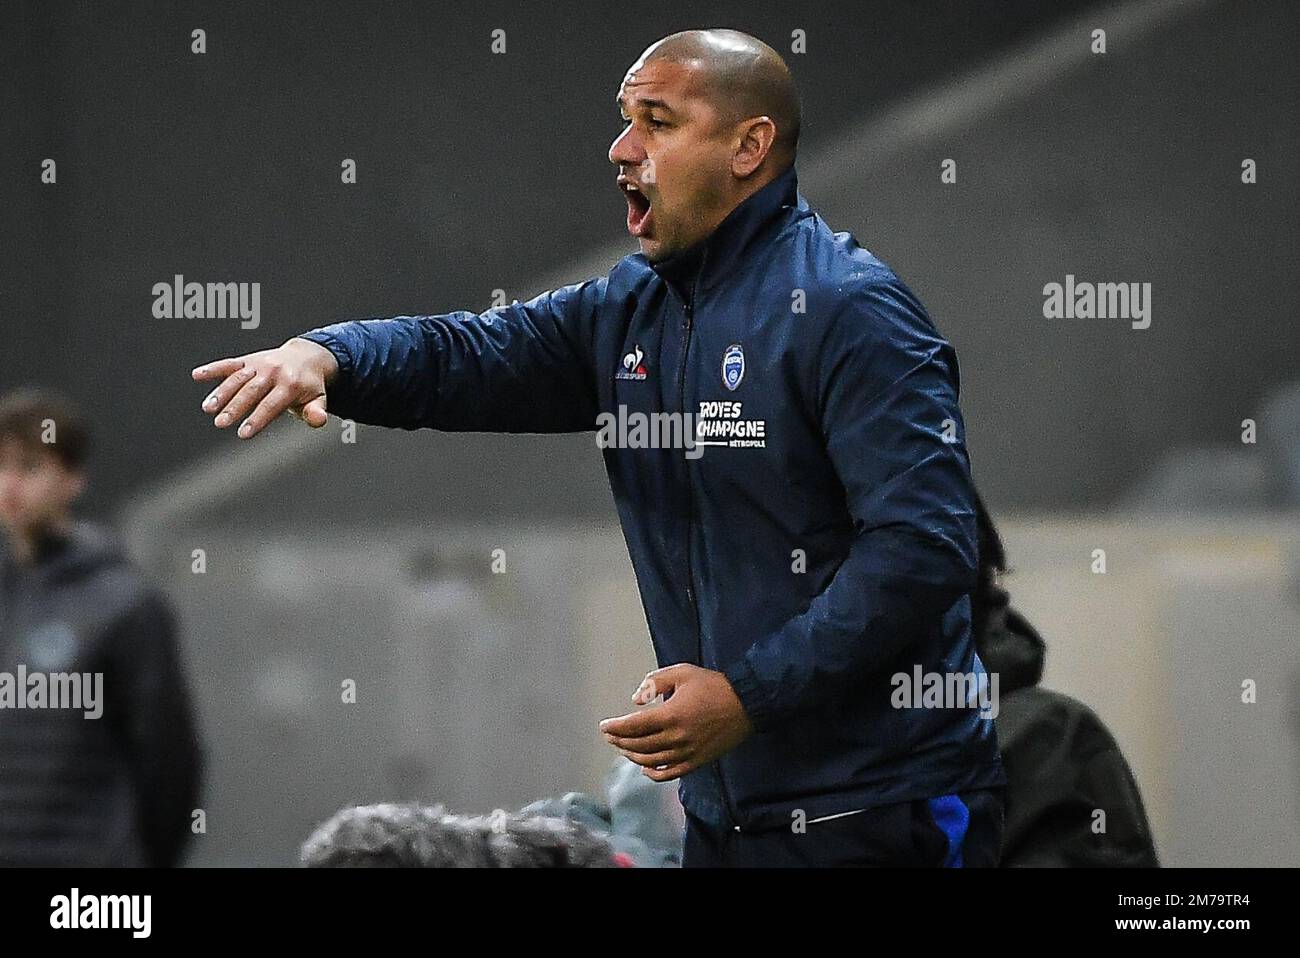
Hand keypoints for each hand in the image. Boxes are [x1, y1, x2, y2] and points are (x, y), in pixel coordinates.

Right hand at [192, 338, 338, 438]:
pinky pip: (230, 363)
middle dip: (235, 407)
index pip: (272, 404)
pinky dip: (214, 369)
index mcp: (291, 384)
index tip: (243, 434)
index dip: (257, 419)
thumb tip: (318, 420)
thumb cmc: (310, 386)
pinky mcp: (248, 360)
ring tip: (208, 408)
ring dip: (221, 392)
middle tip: (220, 423)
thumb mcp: (319, 399)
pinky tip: (197, 375)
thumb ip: (316, 411)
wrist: (307, 356)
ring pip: (237, 378)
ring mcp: (260, 364)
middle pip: (251, 392)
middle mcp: (274, 372)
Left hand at [600, 663, 752, 782]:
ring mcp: (687, 752)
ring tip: (622, 748)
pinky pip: (670, 773)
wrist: (746, 703)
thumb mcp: (682, 672)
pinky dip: (653, 773)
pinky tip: (644, 769)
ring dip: (632, 756)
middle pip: (639, 745)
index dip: (615, 727)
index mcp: (671, 715)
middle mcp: (677, 737)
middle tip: (610, 736)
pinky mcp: (697, 761)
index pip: (633, 726)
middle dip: (619, 741)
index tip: (603, 726)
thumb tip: (636, 701)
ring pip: (651, 761)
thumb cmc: (713, 685)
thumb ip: (654, 682)